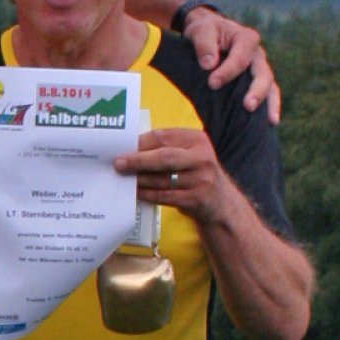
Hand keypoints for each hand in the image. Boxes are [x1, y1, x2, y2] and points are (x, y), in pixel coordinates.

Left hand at [115, 124, 232, 221]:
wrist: (221, 202)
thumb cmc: (196, 174)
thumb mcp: (189, 155)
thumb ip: (166, 148)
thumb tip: (131, 149)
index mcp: (197, 140)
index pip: (164, 136)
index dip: (140, 142)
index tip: (122, 147)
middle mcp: (202, 158)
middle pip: (163, 156)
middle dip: (138, 160)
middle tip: (118, 163)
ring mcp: (201, 179)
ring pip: (162, 179)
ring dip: (139, 179)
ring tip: (123, 178)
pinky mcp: (196, 199)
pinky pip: (165, 196)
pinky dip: (147, 194)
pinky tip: (136, 192)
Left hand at [182, 6, 279, 121]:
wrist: (209, 32)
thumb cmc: (206, 31)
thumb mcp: (201, 31)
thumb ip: (204, 44)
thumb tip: (209, 65)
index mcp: (246, 39)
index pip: (241, 58)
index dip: (227, 71)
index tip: (212, 83)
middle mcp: (257, 54)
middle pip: (263, 74)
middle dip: (257, 91)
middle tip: (248, 106)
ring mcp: (259, 68)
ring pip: (270, 86)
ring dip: (269, 103)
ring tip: (270, 121)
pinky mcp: (256, 81)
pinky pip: (268, 94)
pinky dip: (270, 107)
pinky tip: (271, 123)